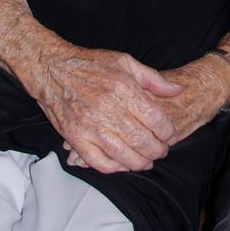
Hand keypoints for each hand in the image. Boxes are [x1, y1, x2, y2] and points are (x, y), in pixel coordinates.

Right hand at [33, 46, 180, 174]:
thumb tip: (177, 89)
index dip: (167, 131)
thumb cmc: (90, 64)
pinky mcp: (75, 138)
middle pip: (142, 140)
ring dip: (139, 163)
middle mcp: (108, 108)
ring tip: (146, 162)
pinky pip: (99, 162)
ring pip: (123, 155)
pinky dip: (114, 168)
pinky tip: (123, 165)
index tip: (170, 136)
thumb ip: (153, 79)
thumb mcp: (125, 62)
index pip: (154, 118)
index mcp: (123, 88)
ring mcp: (90, 126)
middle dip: (157, 150)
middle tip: (161, 151)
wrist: (53, 69)